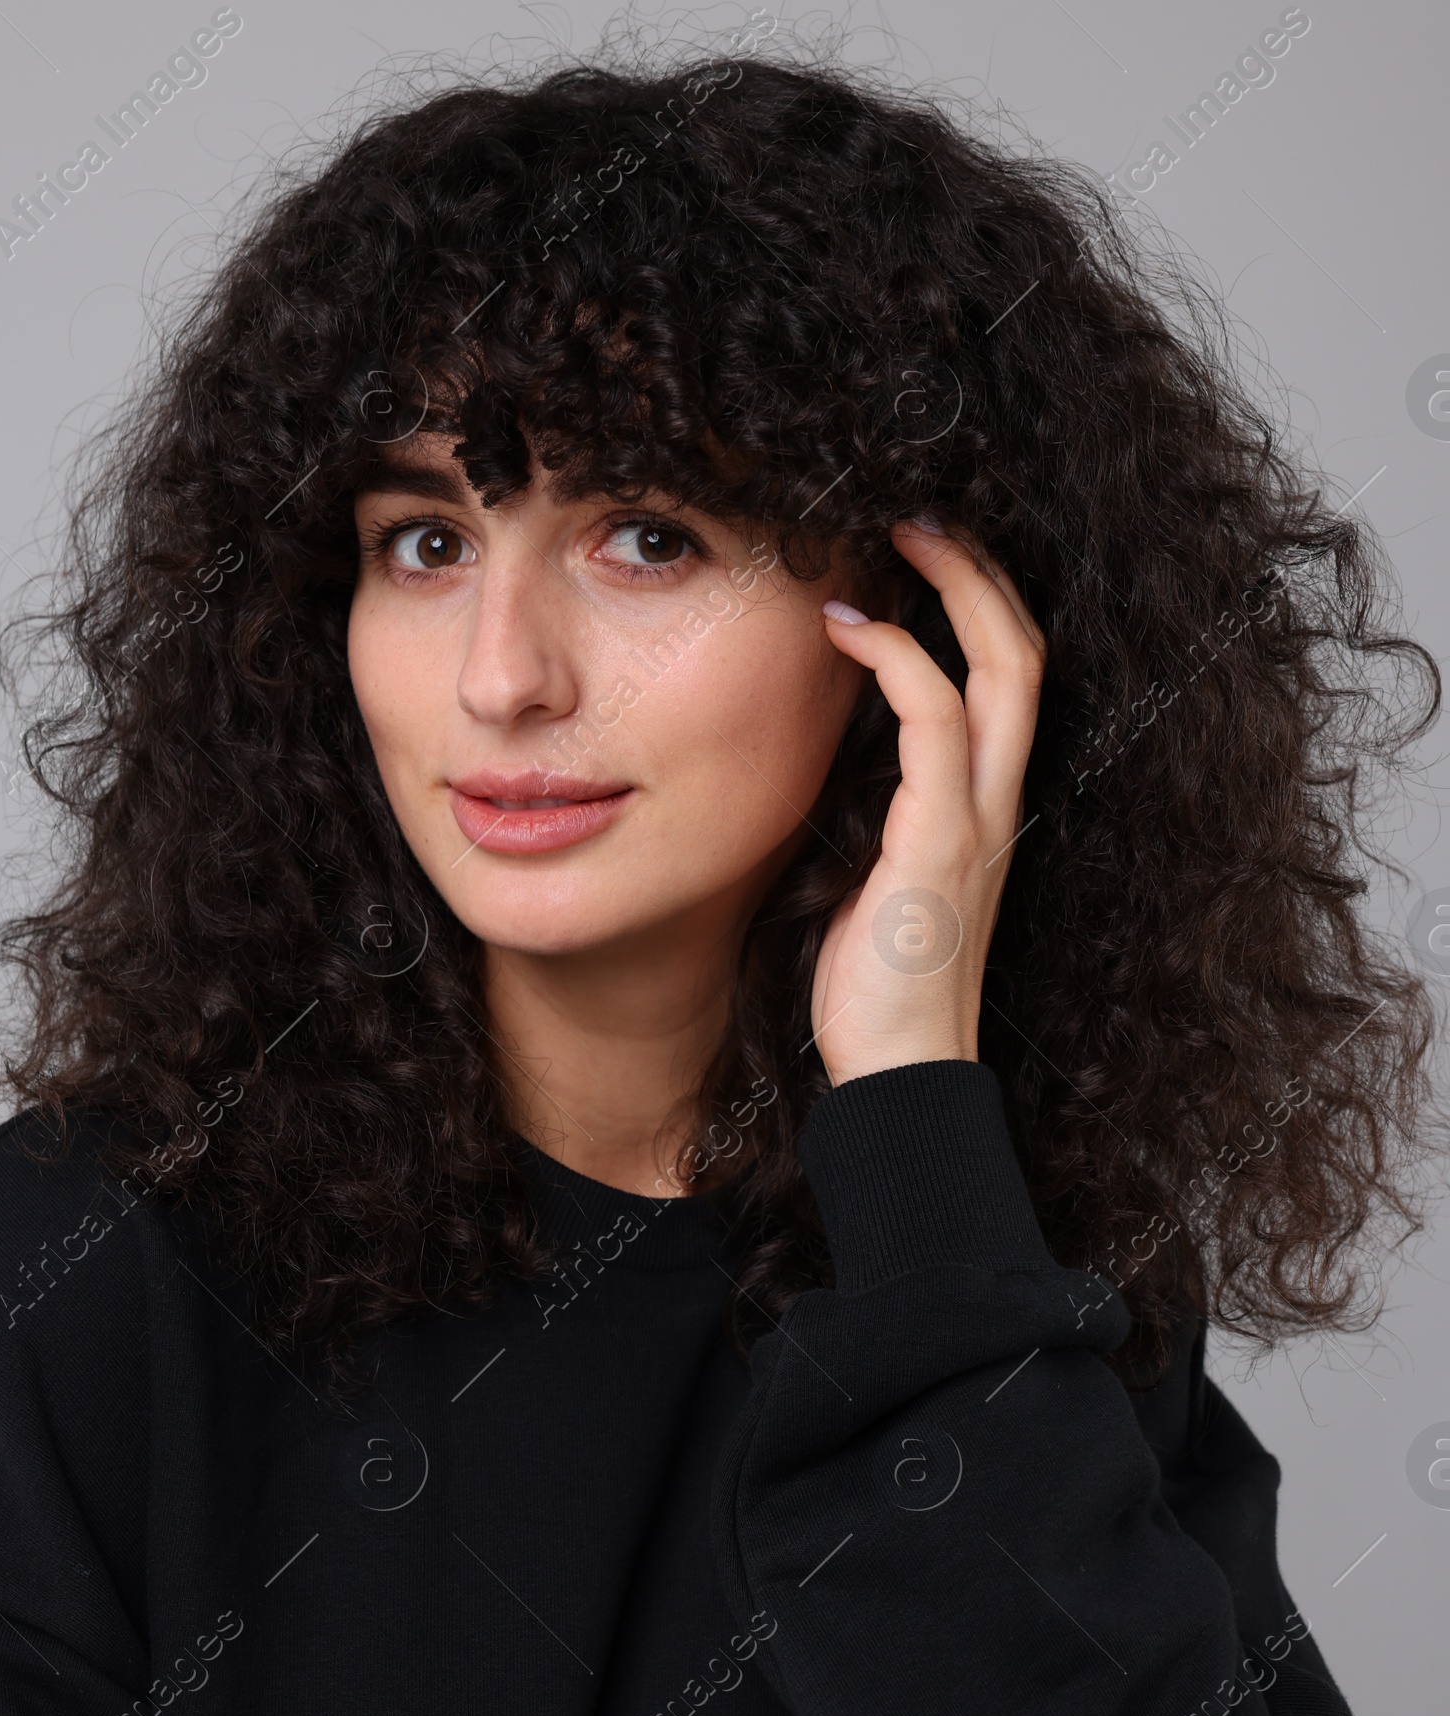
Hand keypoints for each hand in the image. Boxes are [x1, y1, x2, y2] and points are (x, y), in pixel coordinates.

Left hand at [813, 523, 1044, 1084]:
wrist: (896, 1072)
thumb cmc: (873, 986)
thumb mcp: (867, 873)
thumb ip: (867, 808)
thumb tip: (819, 748)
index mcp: (984, 808)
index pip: (1008, 679)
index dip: (978, 605)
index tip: (918, 554)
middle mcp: (997, 804)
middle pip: (1027, 650)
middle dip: (982, 569)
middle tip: (922, 512)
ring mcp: (978, 821)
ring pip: (1003, 667)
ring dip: (954, 586)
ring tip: (897, 535)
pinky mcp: (940, 845)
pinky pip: (937, 725)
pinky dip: (897, 661)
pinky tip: (846, 631)